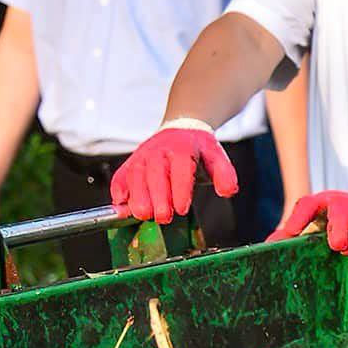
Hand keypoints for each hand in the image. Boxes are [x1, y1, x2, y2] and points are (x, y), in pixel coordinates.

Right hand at [110, 120, 237, 223]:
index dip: (180, 190)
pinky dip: (118, 189)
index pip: (180, 169)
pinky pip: (120, 175)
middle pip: (155, 173)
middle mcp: (159, 150)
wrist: (180, 130)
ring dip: (137, 196)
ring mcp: (142, 156)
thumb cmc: (198, 150)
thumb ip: (224, 174)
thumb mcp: (216, 158)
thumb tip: (228, 191)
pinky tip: (121, 204)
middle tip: (162, 217)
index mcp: (182, 148)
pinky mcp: (129, 163)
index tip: (182, 209)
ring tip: (142, 215)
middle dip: (158, 197)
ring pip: (135, 175)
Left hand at [267, 191, 347, 254]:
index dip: (299, 217)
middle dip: (340, 227)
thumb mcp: (309, 227)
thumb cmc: (329, 224)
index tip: (293, 231)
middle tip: (337, 247)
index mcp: (318, 203)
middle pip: (340, 207)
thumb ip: (289, 235)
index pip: (306, 205)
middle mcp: (339, 199)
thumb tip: (267, 247)